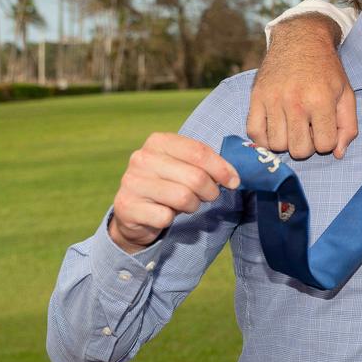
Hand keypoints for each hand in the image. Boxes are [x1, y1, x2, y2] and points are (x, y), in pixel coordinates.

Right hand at [109, 132, 239, 253]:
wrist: (133, 211)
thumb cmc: (168, 184)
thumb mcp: (184, 166)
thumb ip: (206, 163)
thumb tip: (234, 176)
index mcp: (158, 141)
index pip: (199, 152)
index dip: (221, 168)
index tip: (234, 181)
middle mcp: (142, 158)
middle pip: (195, 177)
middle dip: (210, 191)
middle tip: (209, 196)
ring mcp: (132, 182)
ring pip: (183, 197)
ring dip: (193, 205)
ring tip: (187, 204)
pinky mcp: (127, 207)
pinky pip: (165, 217)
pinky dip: (172, 219)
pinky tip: (164, 214)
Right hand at [247, 13, 358, 158]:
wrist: (301, 40)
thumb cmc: (327, 70)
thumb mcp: (346, 94)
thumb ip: (348, 126)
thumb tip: (338, 154)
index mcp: (321, 100)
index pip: (325, 145)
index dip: (327, 140)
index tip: (324, 127)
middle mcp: (295, 101)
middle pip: (299, 150)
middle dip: (307, 144)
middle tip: (308, 128)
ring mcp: (273, 99)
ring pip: (277, 145)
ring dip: (286, 141)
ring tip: (292, 125)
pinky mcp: (256, 96)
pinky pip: (254, 133)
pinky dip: (264, 138)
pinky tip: (275, 127)